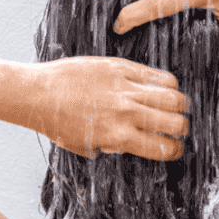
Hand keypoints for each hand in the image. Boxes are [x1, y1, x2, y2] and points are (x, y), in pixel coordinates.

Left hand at [26, 56, 189, 159]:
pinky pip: (155, 74)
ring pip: (171, 96)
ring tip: (177, 106)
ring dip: (179, 104)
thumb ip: (110, 146)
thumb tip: (130, 144)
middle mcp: (125, 113)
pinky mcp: (120, 68)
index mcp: (117, 136)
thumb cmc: (57, 122)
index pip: (161, 147)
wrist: (37, 93)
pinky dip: (166, 82)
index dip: (174, 150)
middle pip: (173, 122)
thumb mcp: (84, 144)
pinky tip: (165, 86)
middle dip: (181, 128)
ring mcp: (124, 88)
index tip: (175, 148)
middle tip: (179, 127)